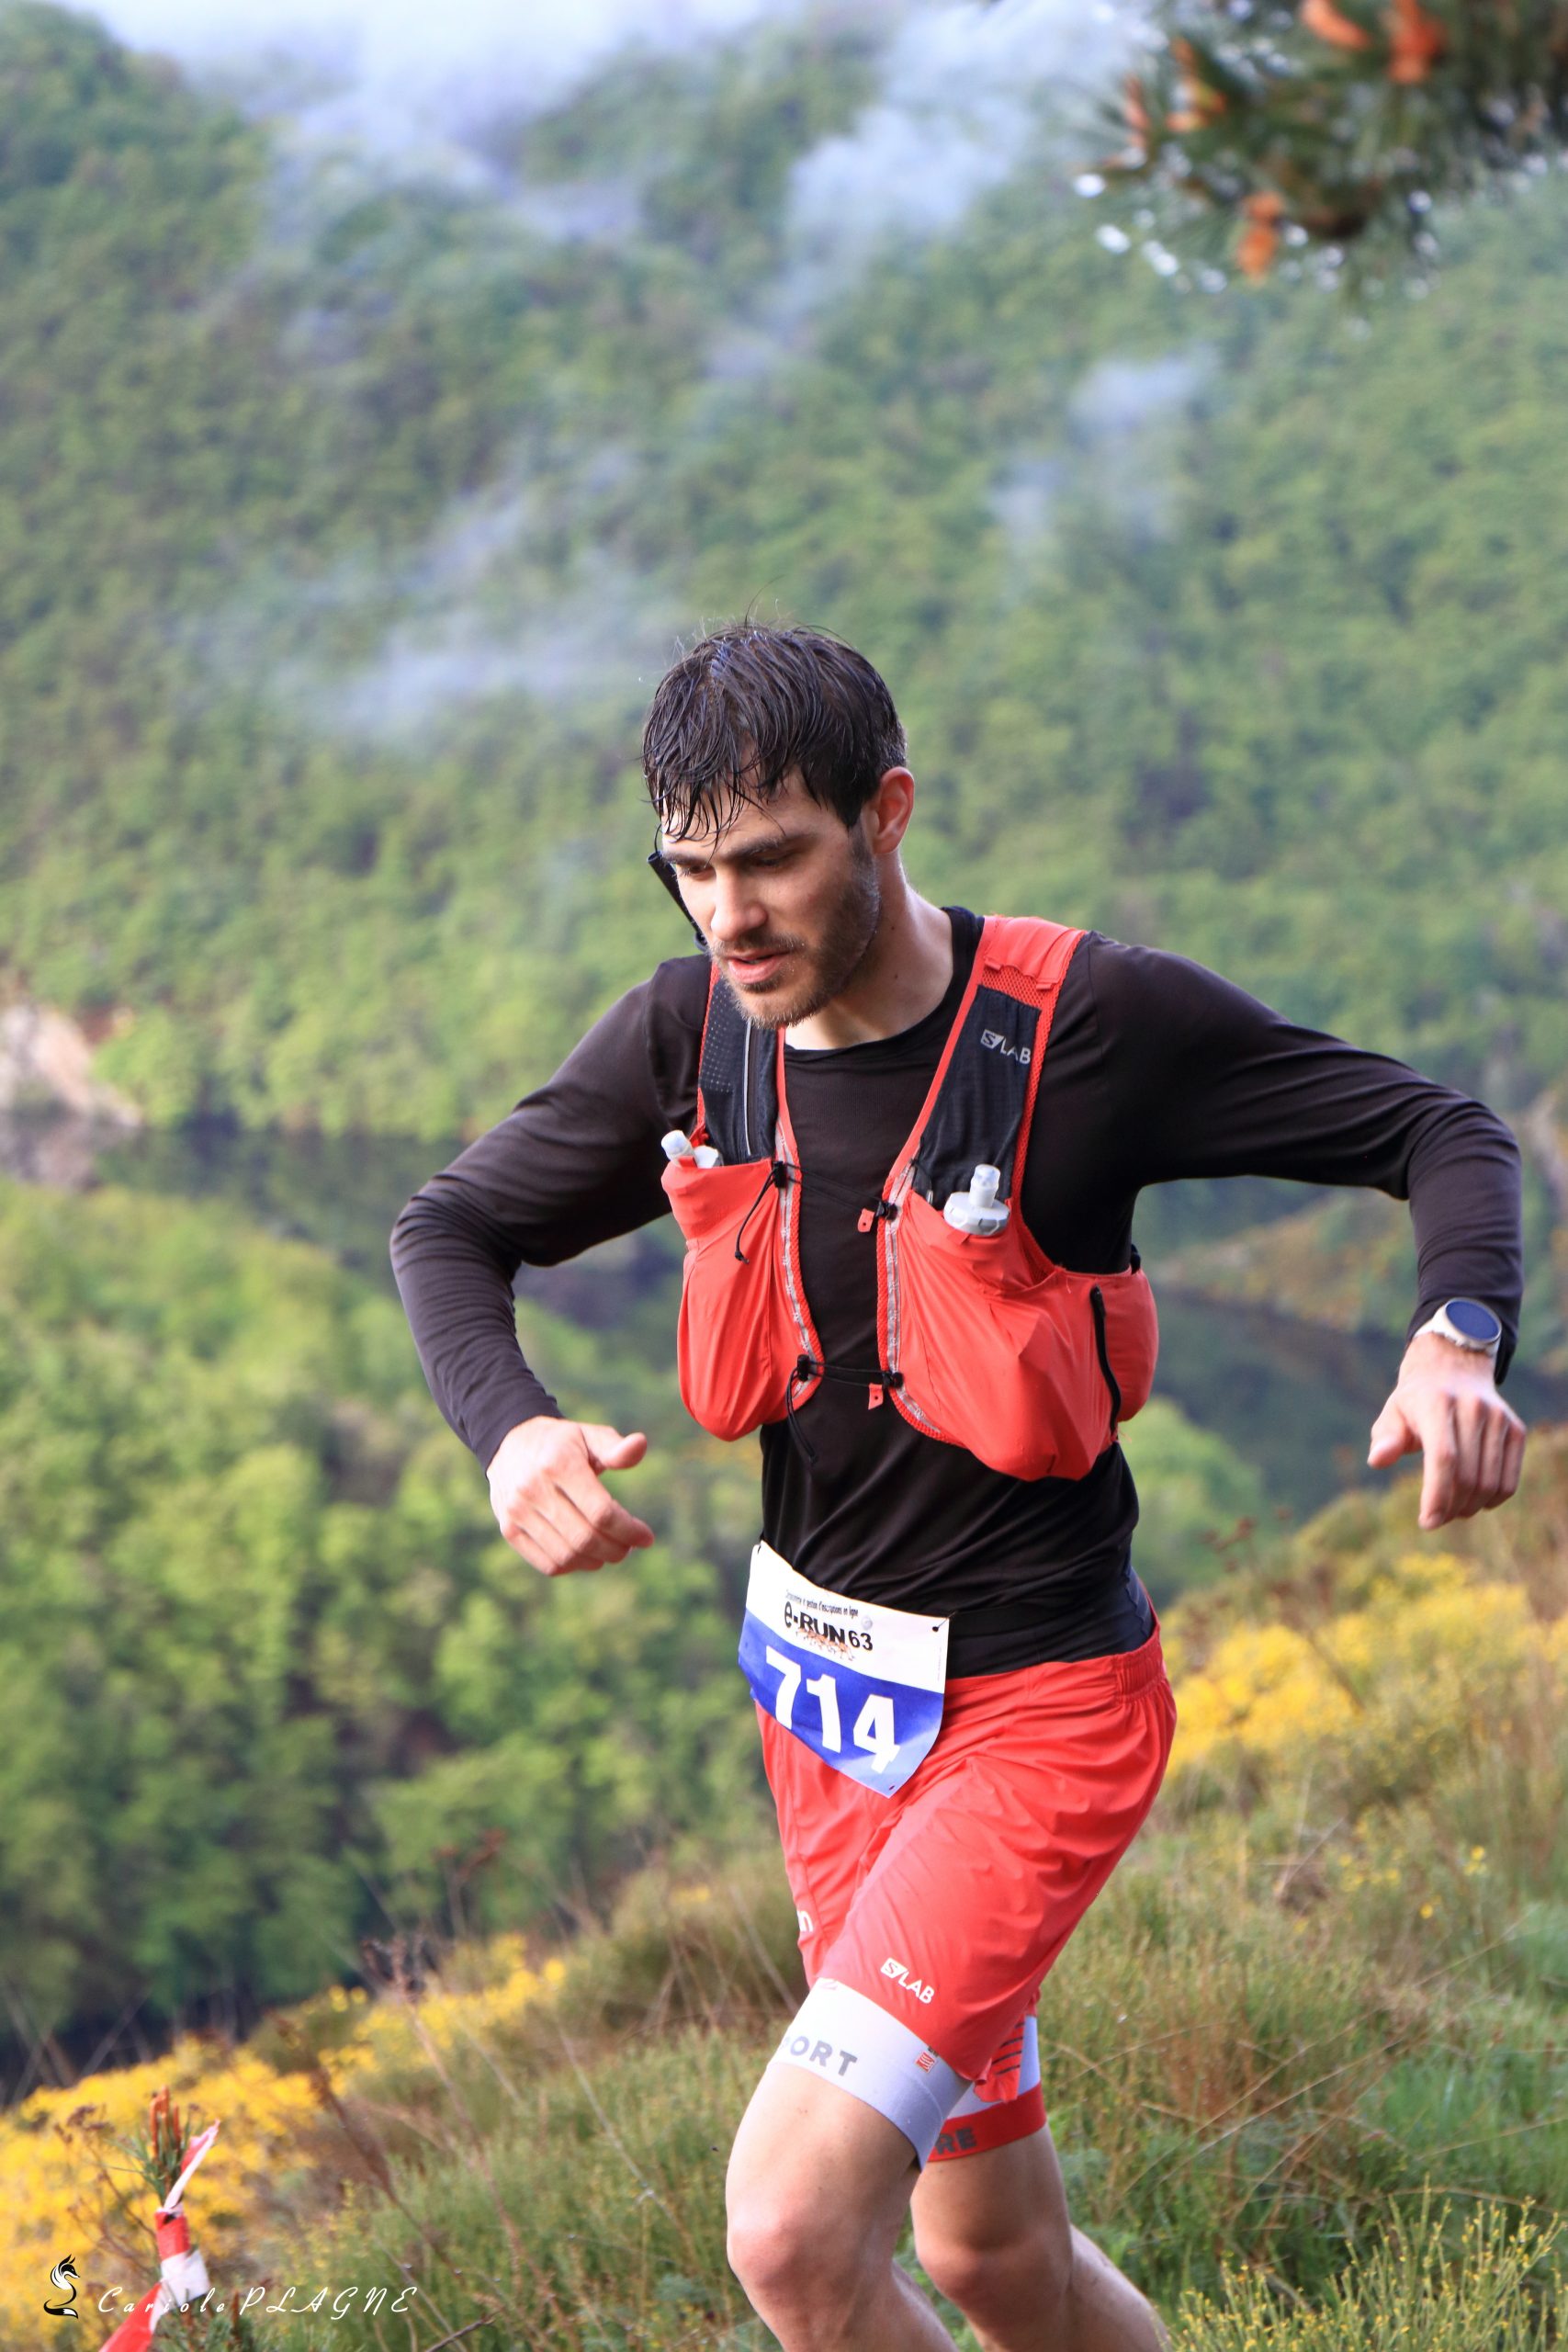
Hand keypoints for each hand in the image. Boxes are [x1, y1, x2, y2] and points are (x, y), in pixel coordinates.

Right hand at [486, 1418, 654, 1576]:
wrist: (509, 1443)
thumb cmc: (561, 1443)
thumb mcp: (588, 1435)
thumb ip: (615, 1447)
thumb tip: (641, 1444)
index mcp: (558, 1463)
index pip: (601, 1512)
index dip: (629, 1531)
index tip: (647, 1537)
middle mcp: (533, 1488)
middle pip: (585, 1538)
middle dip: (616, 1549)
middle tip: (629, 1547)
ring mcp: (517, 1511)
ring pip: (566, 1556)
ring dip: (596, 1561)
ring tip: (611, 1551)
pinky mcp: (509, 1529)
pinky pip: (547, 1563)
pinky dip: (573, 1566)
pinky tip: (587, 1556)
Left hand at [1367, 1333, 1525, 1530]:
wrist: (1454, 1367)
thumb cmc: (1415, 1401)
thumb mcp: (1393, 1413)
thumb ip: (1385, 1439)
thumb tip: (1378, 1460)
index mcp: (1437, 1403)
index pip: (1443, 1458)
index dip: (1437, 1495)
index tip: (1427, 1522)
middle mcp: (1473, 1408)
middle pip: (1467, 1476)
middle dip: (1450, 1507)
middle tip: (1435, 1519)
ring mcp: (1499, 1418)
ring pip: (1489, 1482)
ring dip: (1470, 1508)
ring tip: (1452, 1512)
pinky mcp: (1515, 1429)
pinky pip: (1509, 1480)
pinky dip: (1493, 1499)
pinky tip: (1474, 1503)